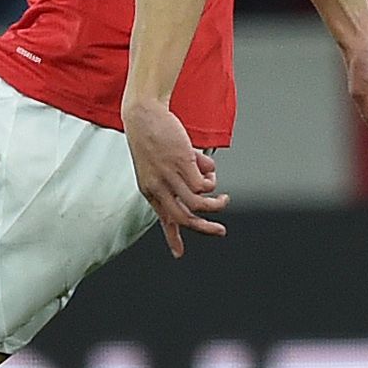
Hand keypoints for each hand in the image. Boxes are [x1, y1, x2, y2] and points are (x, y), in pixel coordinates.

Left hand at [124, 100, 228, 257]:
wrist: (143, 114)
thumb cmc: (150, 135)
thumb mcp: (157, 162)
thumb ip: (181, 175)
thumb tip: (207, 178)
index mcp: (149, 189)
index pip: (162, 218)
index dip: (172, 237)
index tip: (179, 253)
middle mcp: (158, 187)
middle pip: (183, 218)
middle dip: (203, 228)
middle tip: (220, 231)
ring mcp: (170, 176)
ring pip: (198, 203)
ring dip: (215, 205)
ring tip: (224, 199)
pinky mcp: (182, 164)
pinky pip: (204, 184)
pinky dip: (211, 180)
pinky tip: (209, 169)